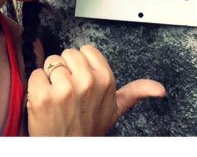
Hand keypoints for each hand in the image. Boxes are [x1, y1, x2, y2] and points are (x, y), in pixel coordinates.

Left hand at [27, 45, 164, 135]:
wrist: (66, 151)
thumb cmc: (88, 130)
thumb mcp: (115, 109)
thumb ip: (136, 92)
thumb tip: (161, 90)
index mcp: (105, 78)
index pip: (86, 50)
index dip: (81, 65)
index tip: (81, 81)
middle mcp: (87, 80)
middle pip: (67, 54)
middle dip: (65, 70)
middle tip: (68, 92)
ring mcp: (64, 88)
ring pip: (51, 62)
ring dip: (49, 78)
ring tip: (56, 98)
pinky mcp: (43, 95)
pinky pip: (36, 75)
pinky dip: (36, 87)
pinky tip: (44, 102)